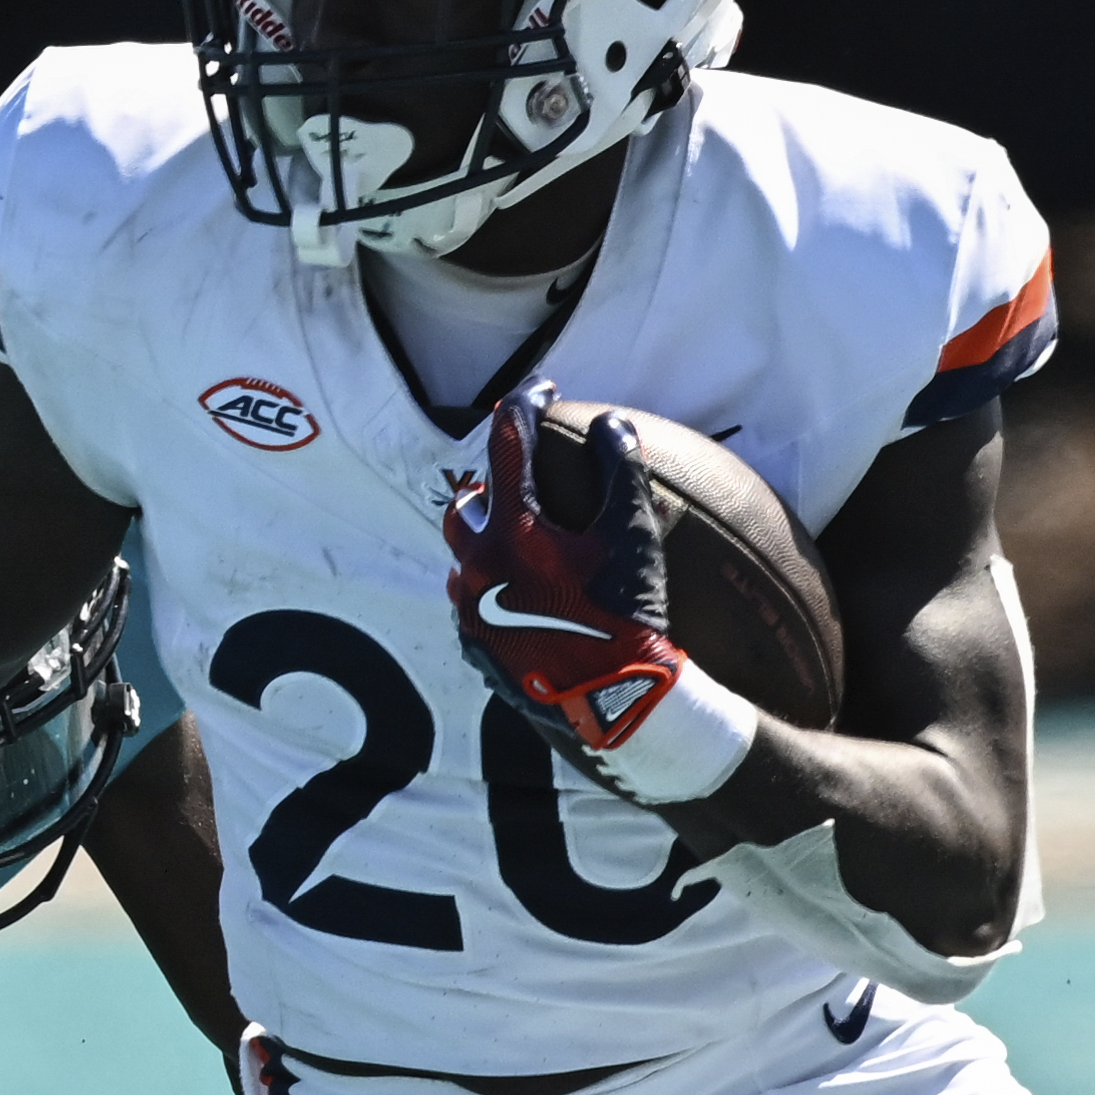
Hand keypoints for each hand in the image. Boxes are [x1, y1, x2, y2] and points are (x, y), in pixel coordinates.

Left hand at [444, 383, 694, 768]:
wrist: (617, 704)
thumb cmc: (628, 617)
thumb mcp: (632, 537)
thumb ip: (621, 471)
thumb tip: (613, 424)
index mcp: (512, 531)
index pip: (508, 446)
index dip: (525, 406)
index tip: (542, 389)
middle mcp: (476, 567)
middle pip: (466, 505)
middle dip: (490, 483)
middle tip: (522, 479)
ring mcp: (470, 612)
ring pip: (462, 558)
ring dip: (486, 539)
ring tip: (520, 538)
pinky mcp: (475, 649)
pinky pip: (471, 604)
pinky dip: (490, 586)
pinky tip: (521, 592)